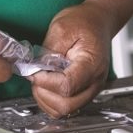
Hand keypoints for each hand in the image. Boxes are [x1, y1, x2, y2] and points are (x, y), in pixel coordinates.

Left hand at [30, 1, 112, 116]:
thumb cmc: (84, 22)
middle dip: (44, 93)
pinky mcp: (83, 92)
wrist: (97, 22)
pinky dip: (50, 101)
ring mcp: (90, 89)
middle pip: (66, 105)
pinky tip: (46, 85)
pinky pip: (65, 108)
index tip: (35, 71)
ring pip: (65, 111)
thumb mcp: (62, 28)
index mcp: (91, 64)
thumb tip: (36, 68)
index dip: (46, 81)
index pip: (67, 86)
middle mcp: (94, 82)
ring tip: (40, 80)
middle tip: (35, 76)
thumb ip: (49, 51)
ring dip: (46, 99)